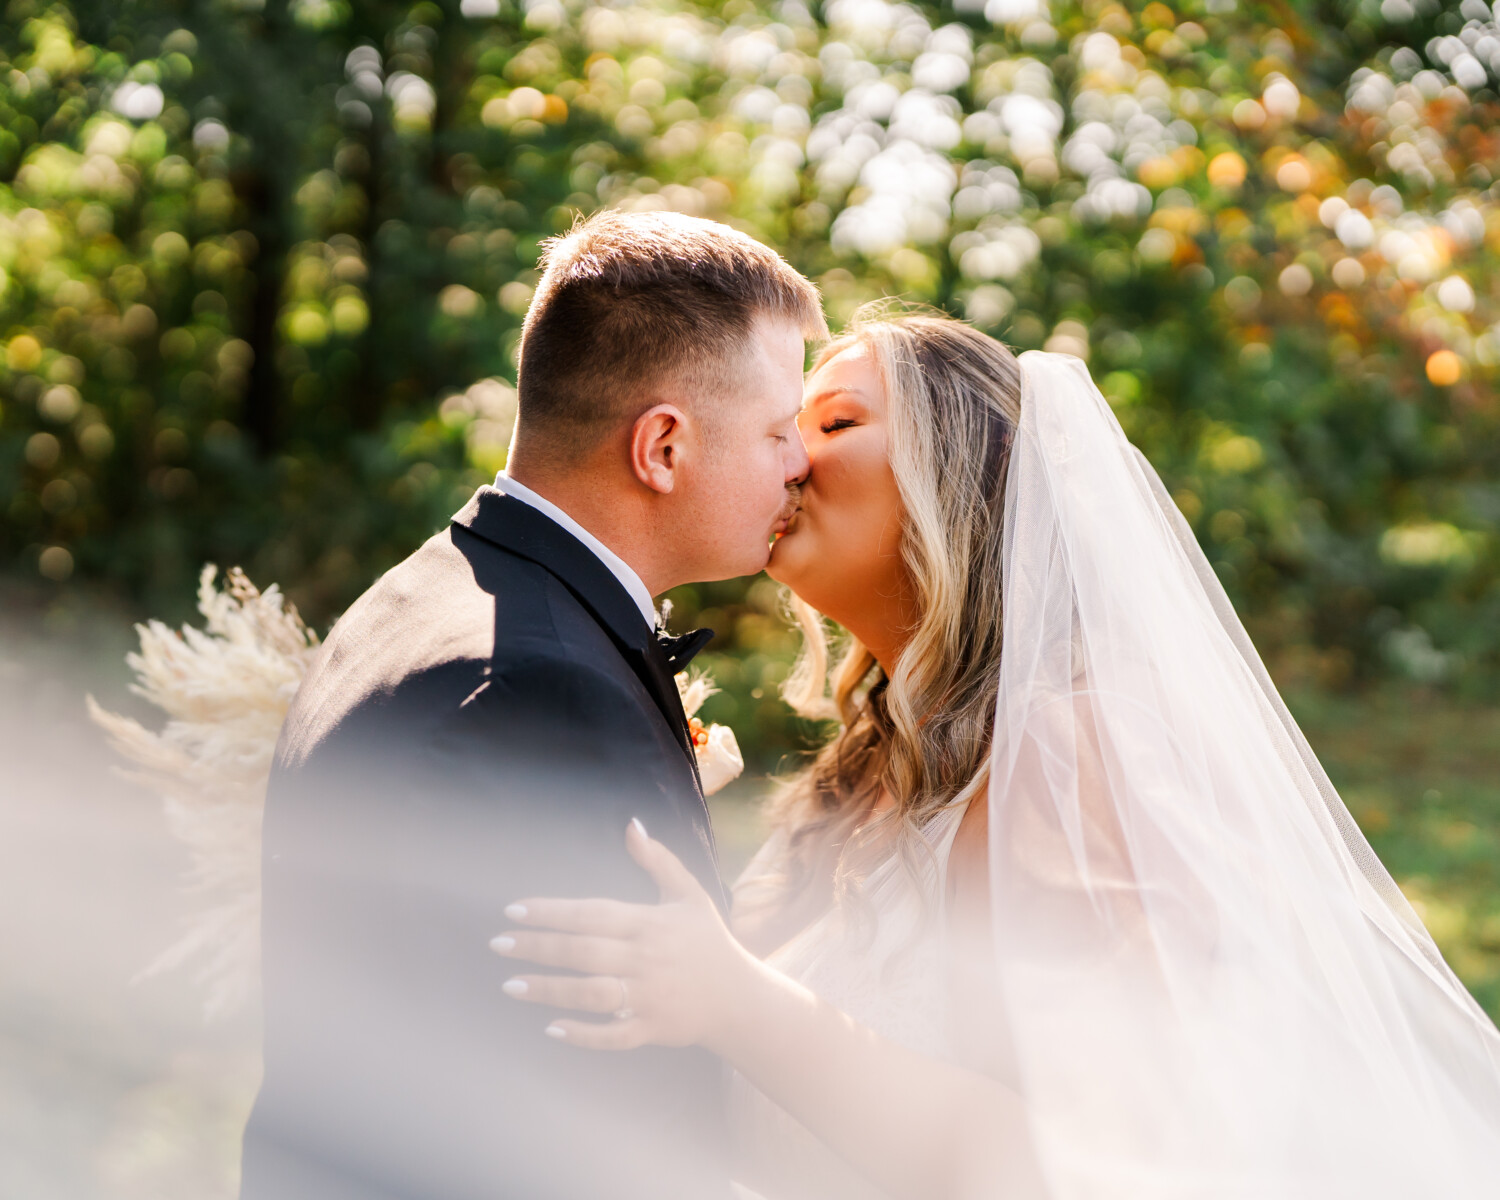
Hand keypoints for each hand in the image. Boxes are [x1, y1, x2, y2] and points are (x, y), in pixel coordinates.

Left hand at [489, 818, 759, 1052]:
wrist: (739, 998)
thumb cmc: (707, 940)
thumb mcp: (688, 893)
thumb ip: (657, 860)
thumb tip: (631, 824)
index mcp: (650, 923)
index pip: (591, 914)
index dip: (551, 911)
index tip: (513, 910)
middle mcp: (646, 959)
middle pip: (583, 952)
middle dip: (537, 947)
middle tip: (498, 943)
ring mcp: (649, 996)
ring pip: (591, 994)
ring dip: (548, 990)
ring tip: (510, 985)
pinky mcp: (652, 1028)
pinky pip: (612, 1035)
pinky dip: (583, 1033)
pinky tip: (551, 1026)